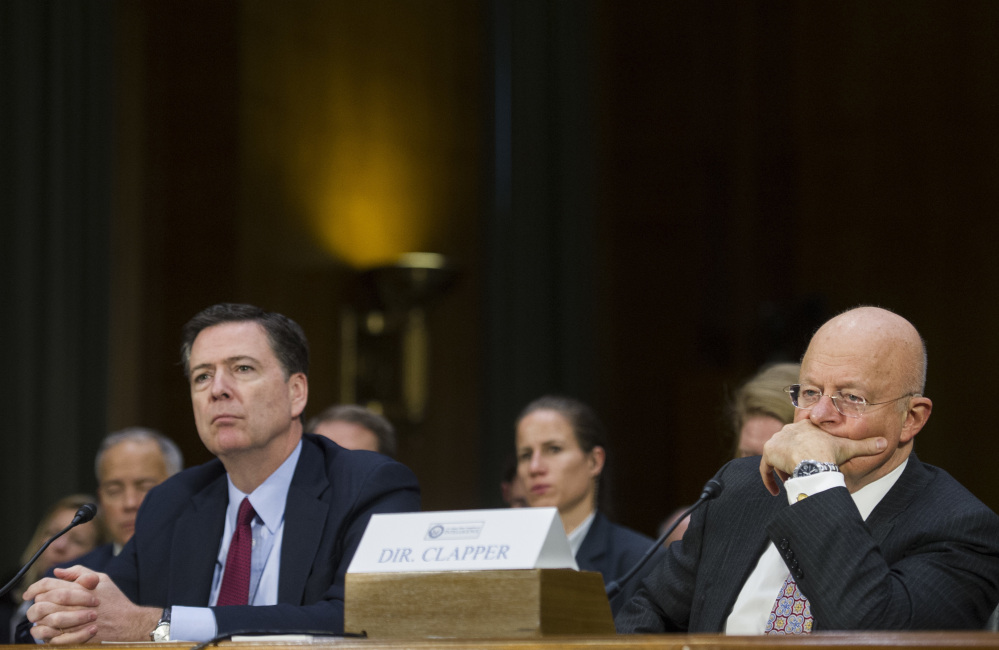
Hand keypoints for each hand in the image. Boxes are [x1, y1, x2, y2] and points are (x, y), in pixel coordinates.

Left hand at [25, 565, 159, 643]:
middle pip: (41, 603)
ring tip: (42, 618)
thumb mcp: (102, 579)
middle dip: (36, 604)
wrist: (127, 624)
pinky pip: (49, 637)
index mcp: (78, 589)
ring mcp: (72, 623)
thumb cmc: (114, 601)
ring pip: (42, 621)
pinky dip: (44, 633)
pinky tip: (47, 630)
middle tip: (38, 605)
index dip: (34, 588)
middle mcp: (73, 606)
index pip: (47, 585)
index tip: (29, 593)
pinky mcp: (73, 638)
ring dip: (39, 619)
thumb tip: (57, 571)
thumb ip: (79, 572)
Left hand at [759, 419, 886, 494]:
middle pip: (789, 447)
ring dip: (783, 470)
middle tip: (802, 474)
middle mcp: (789, 429)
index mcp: (806, 425)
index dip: (806, 450)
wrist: (812, 459)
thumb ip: (866, 446)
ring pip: (778, 457)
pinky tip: (775, 491)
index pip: (803, 436)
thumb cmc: (830, 453)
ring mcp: (777, 440)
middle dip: (794, 460)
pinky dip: (768, 479)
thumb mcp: (850, 448)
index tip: (810, 462)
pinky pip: (765, 467)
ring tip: (794, 483)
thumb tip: (885, 443)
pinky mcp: (768, 452)